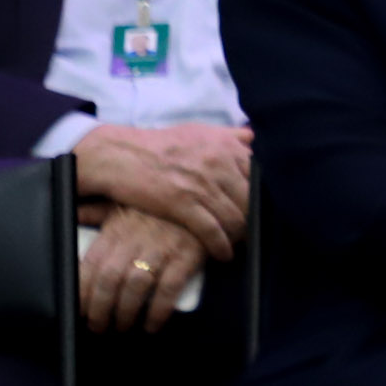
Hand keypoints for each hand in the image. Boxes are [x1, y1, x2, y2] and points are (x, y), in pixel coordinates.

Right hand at [72, 124, 250, 259]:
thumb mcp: (199, 131)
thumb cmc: (162, 144)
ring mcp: (202, 185)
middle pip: (250, 200)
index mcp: (226, 147)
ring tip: (238, 245)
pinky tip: (223, 254)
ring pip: (234, 217)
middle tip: (252, 233)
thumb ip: (227, 136)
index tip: (261, 210)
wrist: (123, 154)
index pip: (258, 177)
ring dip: (239, 236)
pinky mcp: (183, 205)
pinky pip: (211, 231)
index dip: (261, 197)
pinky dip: (221, 246)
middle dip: (253, 219)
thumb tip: (251, 137)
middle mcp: (220, 164)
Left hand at [79, 205, 206, 334]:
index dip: (82, 292)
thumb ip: (98, 213)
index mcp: (118, 226)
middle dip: (100, 309)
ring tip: (123, 326)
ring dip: (126, 312)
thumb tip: (74, 214)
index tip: (80, 310)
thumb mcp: (128, 202)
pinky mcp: (188, 254)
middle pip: (110, 278)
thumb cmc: (162, 205)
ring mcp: (163, 245)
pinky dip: (158, 310)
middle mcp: (137, 236)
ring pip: (136, 285)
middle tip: (99, 326)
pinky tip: (152, 324)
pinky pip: (169, 287)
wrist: (207, 197)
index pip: (90, 264)